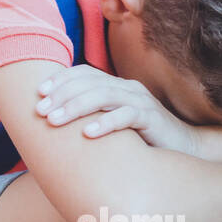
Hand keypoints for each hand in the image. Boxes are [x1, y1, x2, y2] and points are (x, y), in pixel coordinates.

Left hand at [36, 64, 200, 155]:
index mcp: (116, 86)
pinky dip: (106, 123)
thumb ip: (92, 117)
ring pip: (104, 95)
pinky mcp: (152, 118)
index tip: (39, 93)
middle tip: (41, 111)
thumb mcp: (113, 124)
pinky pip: (126, 116)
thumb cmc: (141, 139)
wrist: (183, 147)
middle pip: (89, 83)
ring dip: (76, 107)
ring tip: (55, 121)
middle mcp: (127, 88)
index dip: (60, 80)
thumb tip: (57, 123)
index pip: (84, 73)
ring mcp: (140, 101)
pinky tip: (87, 134)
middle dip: (62, 95)